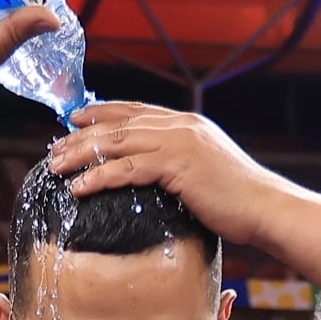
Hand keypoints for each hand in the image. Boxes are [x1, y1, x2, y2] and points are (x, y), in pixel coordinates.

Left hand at [48, 102, 292, 247]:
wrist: (266, 208)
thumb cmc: (238, 200)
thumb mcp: (205, 173)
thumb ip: (179, 166)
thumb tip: (155, 178)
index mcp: (187, 124)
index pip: (135, 112)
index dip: (102, 113)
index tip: (75, 120)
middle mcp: (181, 126)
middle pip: (119, 125)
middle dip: (81, 135)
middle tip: (54, 147)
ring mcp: (179, 143)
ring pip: (117, 143)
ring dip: (82, 154)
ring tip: (56, 167)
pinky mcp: (177, 166)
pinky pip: (127, 169)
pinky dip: (99, 176)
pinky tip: (79, 187)